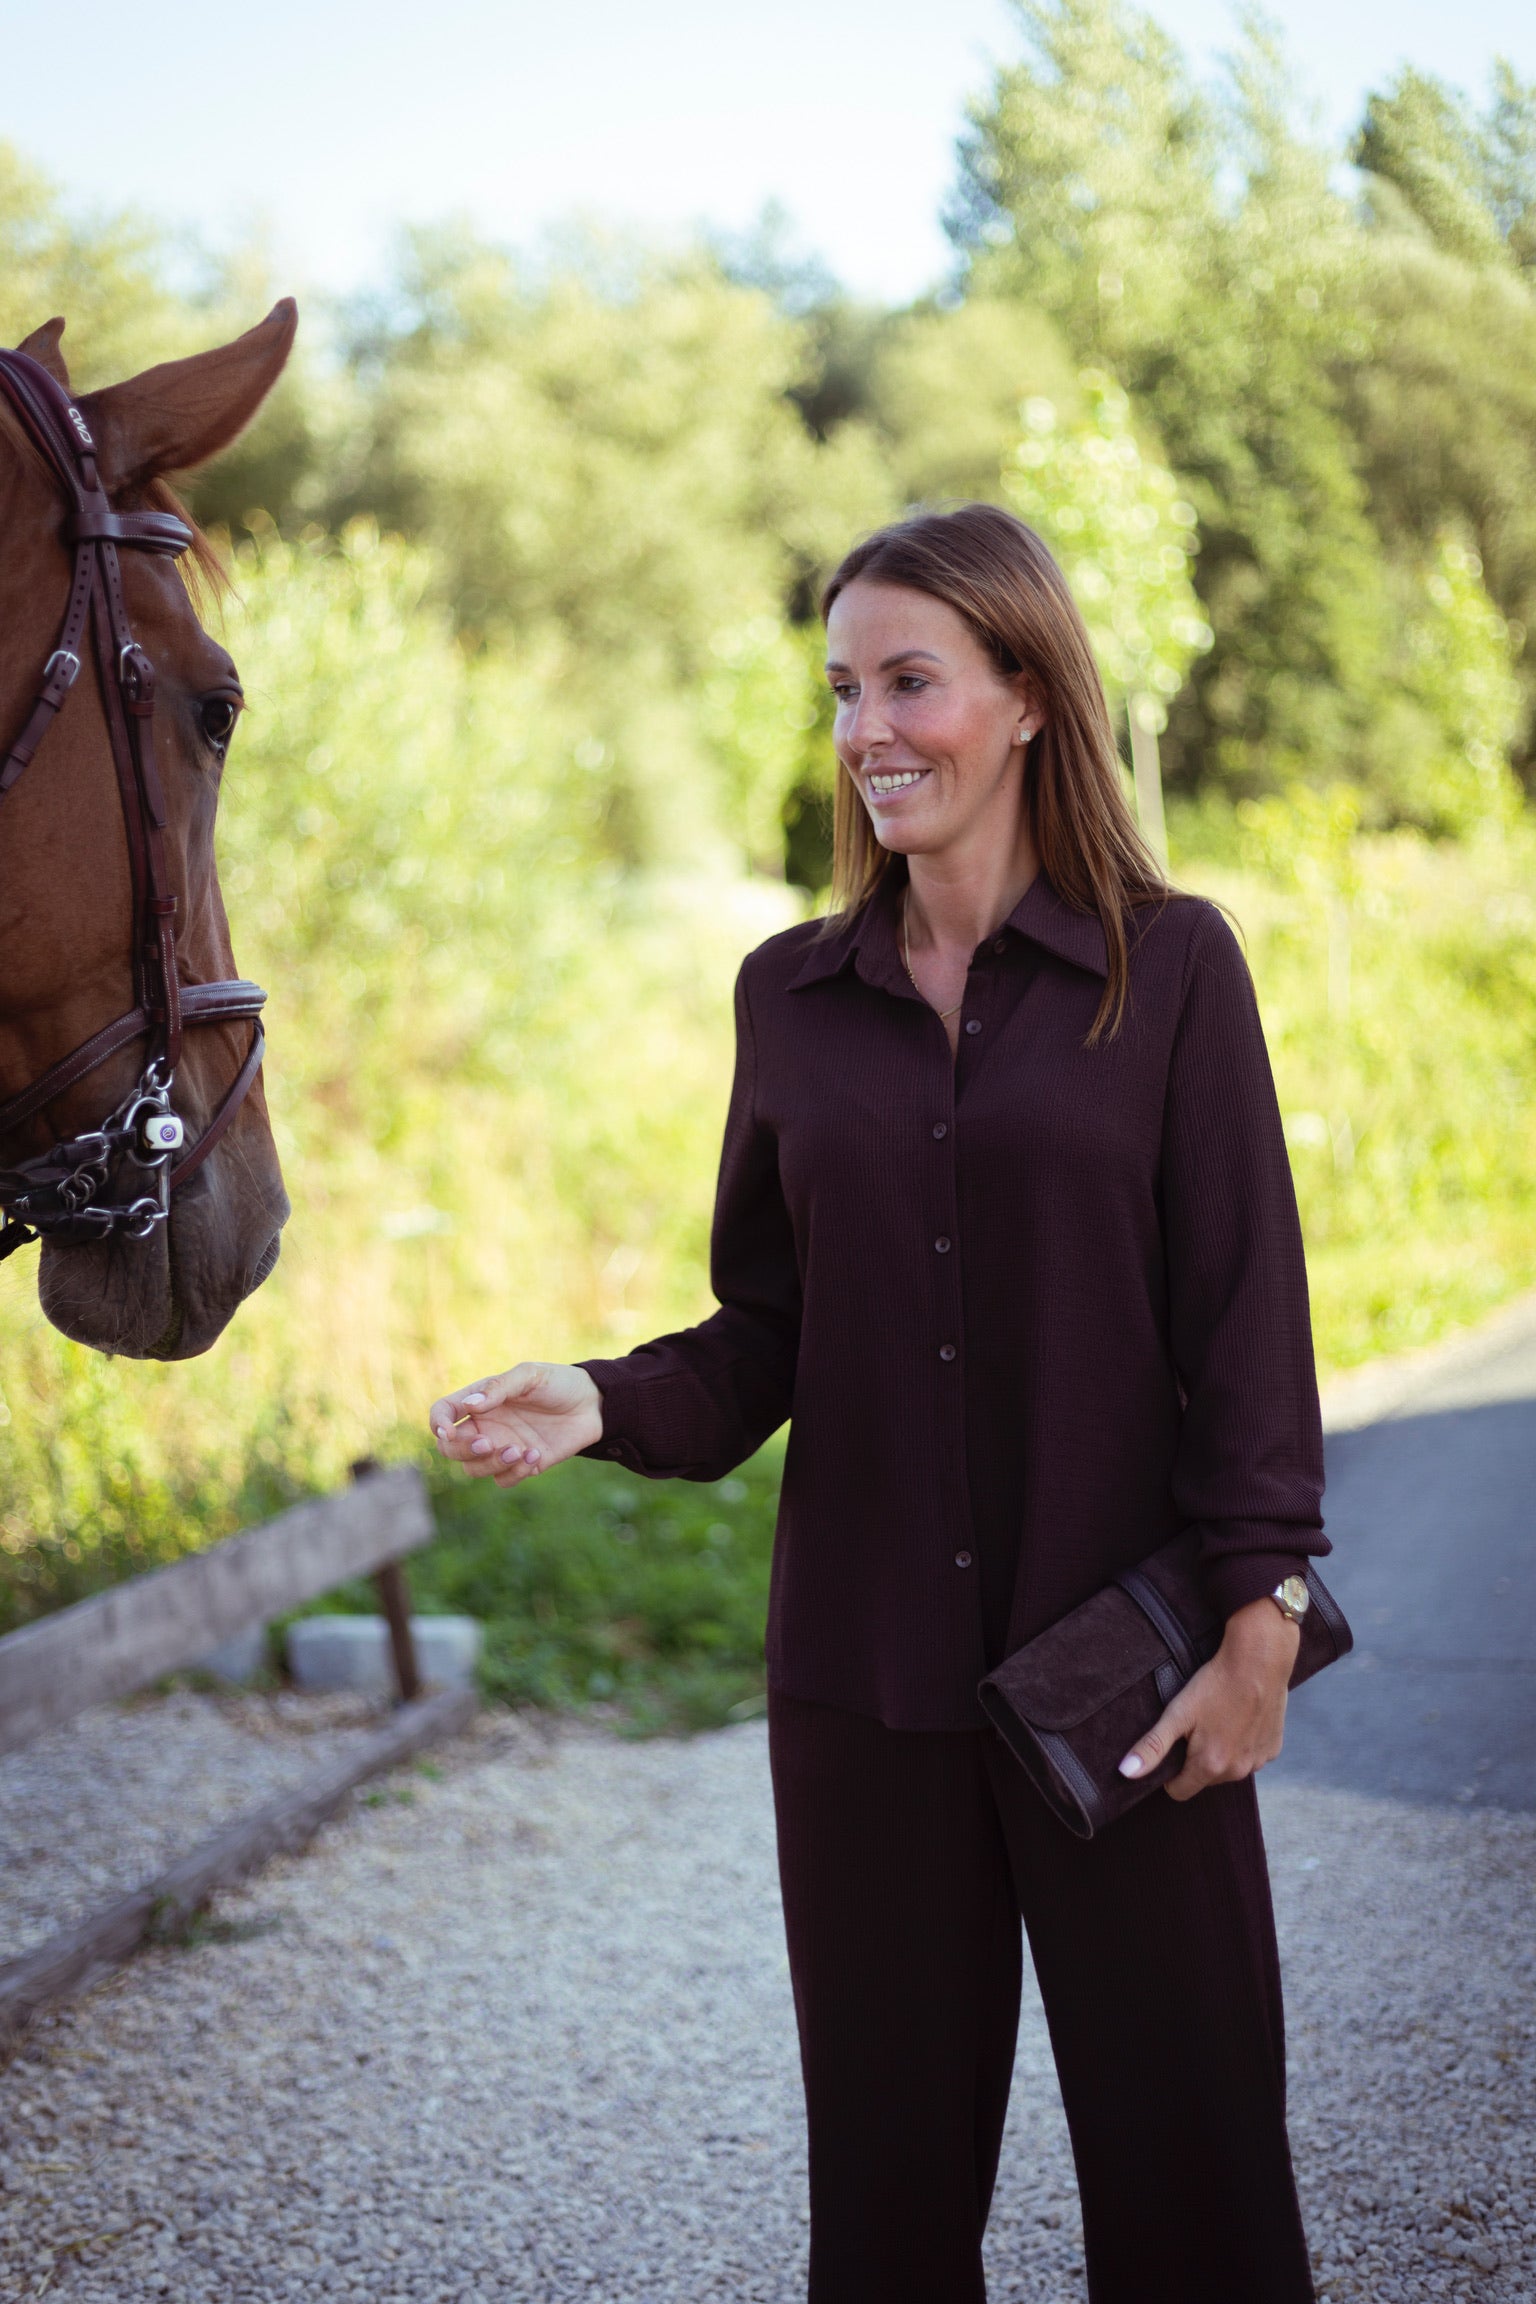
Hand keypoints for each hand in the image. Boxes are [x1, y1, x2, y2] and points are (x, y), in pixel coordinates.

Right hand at [429, 1362, 602, 1489]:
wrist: (593, 1405)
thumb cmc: (558, 1383)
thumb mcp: (530, 1376)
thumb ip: (498, 1388)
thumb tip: (469, 1406)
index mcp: (479, 1401)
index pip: (443, 1413)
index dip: (438, 1424)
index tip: (450, 1431)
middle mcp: (485, 1426)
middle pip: (450, 1449)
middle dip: (463, 1450)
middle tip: (489, 1443)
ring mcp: (501, 1448)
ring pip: (473, 1469)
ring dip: (492, 1464)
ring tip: (519, 1450)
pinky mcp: (521, 1465)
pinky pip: (502, 1480)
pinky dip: (515, 1472)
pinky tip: (536, 1455)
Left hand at [1118, 1595, 1300, 1802]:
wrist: (1259, 1660)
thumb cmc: (1216, 1684)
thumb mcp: (1177, 1713)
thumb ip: (1152, 1747)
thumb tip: (1126, 1772)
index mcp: (1211, 1767)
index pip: (1179, 1791)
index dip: (1170, 1773)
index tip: (1172, 1746)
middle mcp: (1237, 1772)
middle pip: (1204, 1779)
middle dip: (1196, 1760)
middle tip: (1196, 1726)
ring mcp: (1258, 1762)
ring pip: (1229, 1769)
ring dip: (1221, 1753)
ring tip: (1218, 1720)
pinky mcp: (1273, 1749)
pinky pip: (1250, 1756)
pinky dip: (1242, 1744)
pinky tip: (1239, 1719)